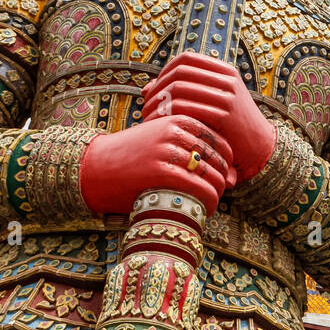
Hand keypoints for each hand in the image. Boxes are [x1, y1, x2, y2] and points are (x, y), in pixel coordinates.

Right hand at [79, 114, 236, 214]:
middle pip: (218, 158)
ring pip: (211, 174)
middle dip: (224, 179)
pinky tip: (206, 211)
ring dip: (218, 193)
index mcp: (178, 119)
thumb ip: (192, 151)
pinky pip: (199, 188)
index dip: (227, 162)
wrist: (95, 167)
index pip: (220, 141)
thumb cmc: (134, 157)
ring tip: (212, 203)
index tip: (225, 178)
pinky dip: (208, 202)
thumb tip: (233, 178)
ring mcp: (167, 150)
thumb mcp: (162, 141)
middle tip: (220, 194)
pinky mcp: (160, 171)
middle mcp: (175, 132)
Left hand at [141, 52, 276, 180]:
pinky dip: (168, 115)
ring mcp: (227, 97)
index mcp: (226, 72)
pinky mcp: (224, 116)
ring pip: (179, 89)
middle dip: (158, 88)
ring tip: (149, 116)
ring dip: (159, 103)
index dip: (165, 70)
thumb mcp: (212, 103)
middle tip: (146, 105)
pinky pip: (187, 108)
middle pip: (180, 73)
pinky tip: (161, 125)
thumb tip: (145, 88)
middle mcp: (227, 80)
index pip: (186, 59)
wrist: (261, 147)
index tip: (155, 88)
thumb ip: (184, 92)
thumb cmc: (231, 126)